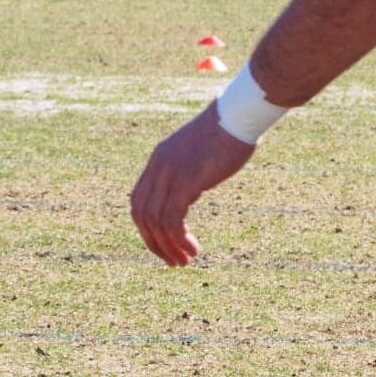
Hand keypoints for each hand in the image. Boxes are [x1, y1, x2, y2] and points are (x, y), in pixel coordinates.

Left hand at [129, 103, 255, 266]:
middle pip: (141, 214)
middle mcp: (159, 166)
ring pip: (155, 220)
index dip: (146, 228)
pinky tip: (193, 248)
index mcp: (158, 160)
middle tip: (173, 261)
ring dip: (167, 246)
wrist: (237, 115)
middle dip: (153, 242)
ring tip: (185, 261)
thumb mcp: (196, 155)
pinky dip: (178, 238)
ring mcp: (171, 172)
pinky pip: (171, 218)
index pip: (138, 200)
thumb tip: (188, 192)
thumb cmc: (226, 134)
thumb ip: (187, 172)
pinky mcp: (187, 180)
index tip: (163, 244)